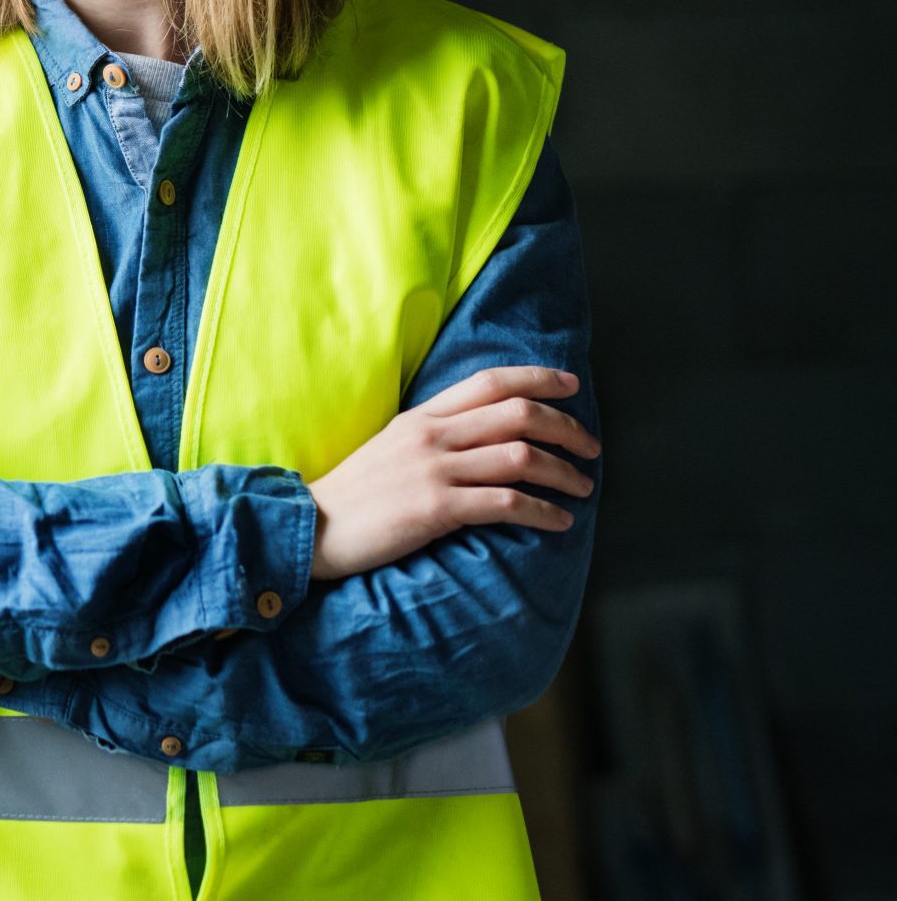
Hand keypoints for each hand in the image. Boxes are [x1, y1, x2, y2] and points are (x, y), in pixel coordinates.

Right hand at [306, 365, 600, 580]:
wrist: (316, 526)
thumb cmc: (356, 493)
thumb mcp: (392, 446)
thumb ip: (435, 434)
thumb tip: (483, 434)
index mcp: (422, 417)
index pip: (489, 382)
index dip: (537, 379)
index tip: (570, 386)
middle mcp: (432, 435)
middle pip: (517, 414)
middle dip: (565, 427)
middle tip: (590, 447)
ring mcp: (434, 470)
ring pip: (520, 457)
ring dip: (563, 472)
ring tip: (583, 487)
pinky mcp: (436, 508)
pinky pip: (506, 503)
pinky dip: (542, 511)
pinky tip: (558, 520)